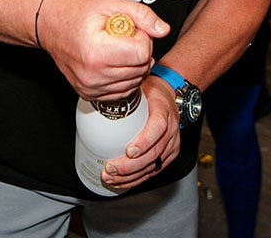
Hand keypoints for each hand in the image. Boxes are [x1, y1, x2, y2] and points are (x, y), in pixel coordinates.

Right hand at [36, 0, 168, 101]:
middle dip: (140, 51)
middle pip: (141, 68)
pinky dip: (124, 77)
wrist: (50, 27)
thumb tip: (163, 30)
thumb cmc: (77, 13)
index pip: (142, 53)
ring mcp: (91, 87)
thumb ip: (142, 14)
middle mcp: (93, 75)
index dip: (142, 37)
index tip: (130, 29)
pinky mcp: (90, 94)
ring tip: (117, 48)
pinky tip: (114, 61)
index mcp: (98, 52)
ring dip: (134, 65)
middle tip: (124, 37)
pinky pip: (122, 91)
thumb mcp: (111, 3)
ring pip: (134, 82)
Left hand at [101, 75, 179, 190]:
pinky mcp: (169, 156)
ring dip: (130, 176)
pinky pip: (153, 171)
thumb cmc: (153, 93)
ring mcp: (171, 144)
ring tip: (111, 177)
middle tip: (111, 168)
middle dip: (131, 166)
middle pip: (154, 153)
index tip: (129, 151)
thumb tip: (98, 98)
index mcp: (163, 111)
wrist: (171, 98)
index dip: (144, 142)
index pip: (158, 127)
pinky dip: (136, 179)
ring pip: (153, 166)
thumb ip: (125, 95)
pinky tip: (122, 182)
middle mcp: (171, 130)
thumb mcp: (141, 88)